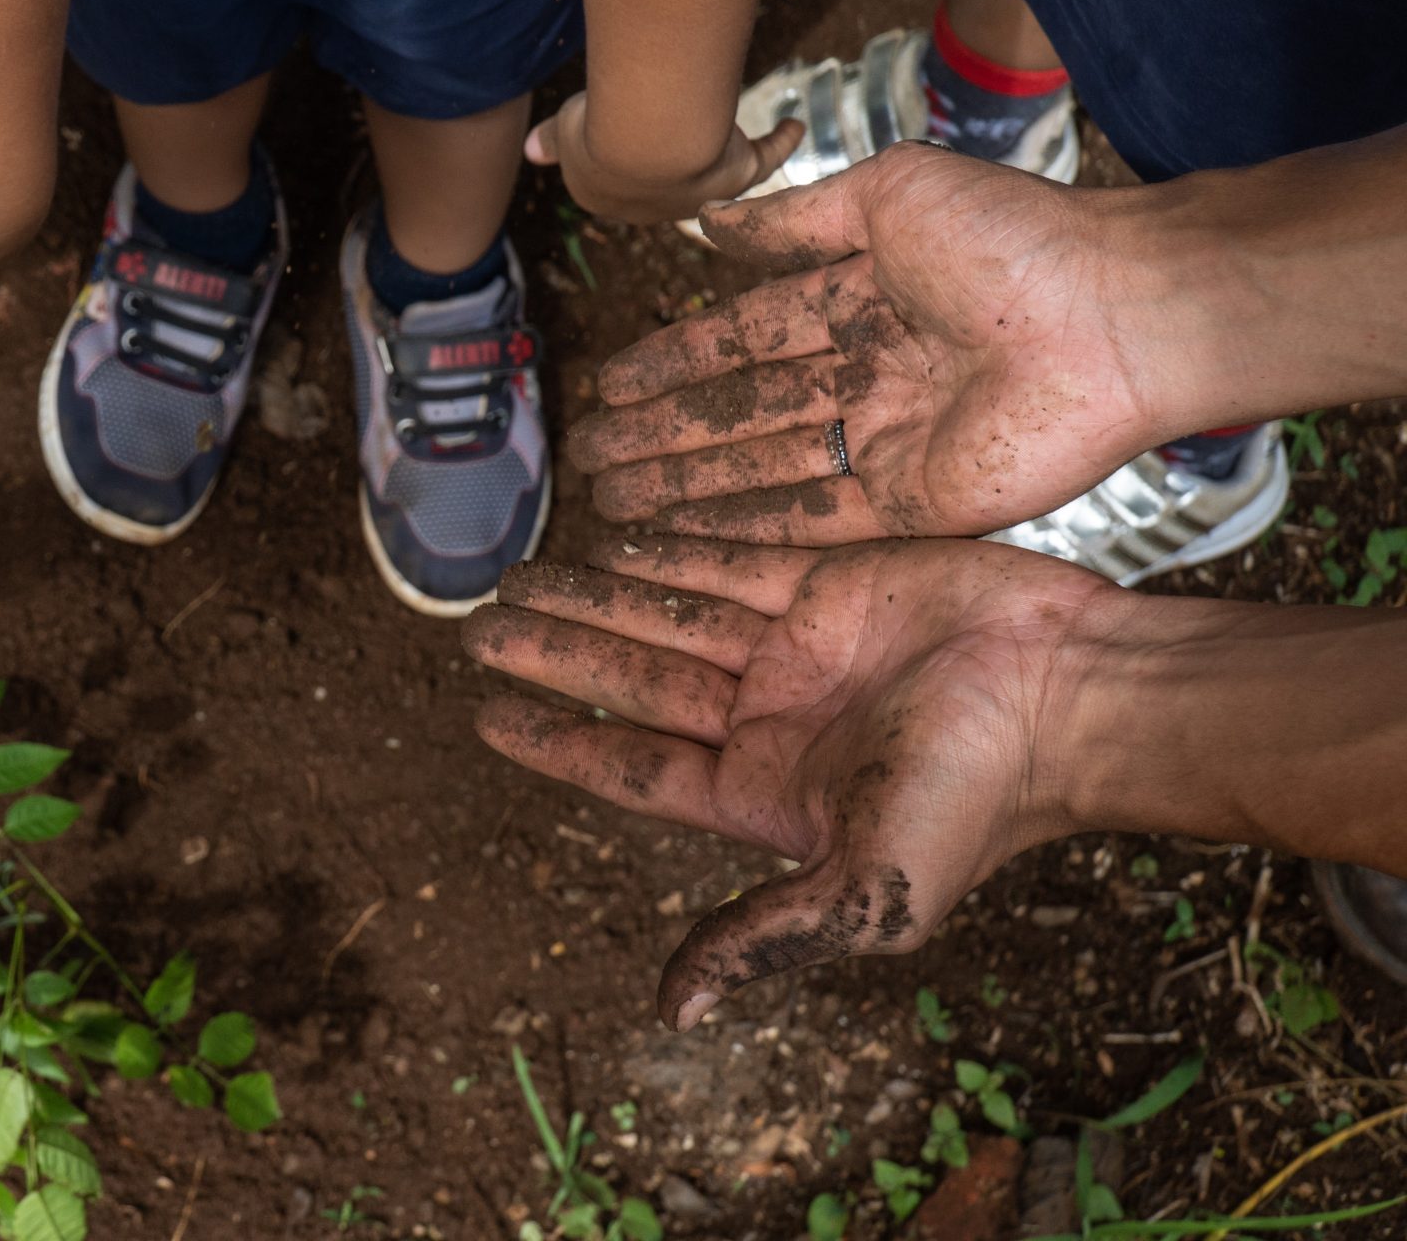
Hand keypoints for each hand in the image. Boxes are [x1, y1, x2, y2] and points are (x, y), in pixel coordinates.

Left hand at [463, 536, 1115, 1028]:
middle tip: (477, 625)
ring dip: (592, 598)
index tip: (482, 715)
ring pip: (666, 617)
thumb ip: (762, 939)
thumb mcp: (863, 895)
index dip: (556, 741)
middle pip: (633, 682)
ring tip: (516, 577)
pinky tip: (605, 539)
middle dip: (556, 653)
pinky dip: (665, 552)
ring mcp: (798, 648)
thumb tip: (671, 1014)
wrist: (1076, 697)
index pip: (631, 767)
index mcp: (763, 795)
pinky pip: (728, 562)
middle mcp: (769, 721)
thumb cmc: (978, 802)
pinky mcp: (832, 580)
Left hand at [525, 90, 802, 223]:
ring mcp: (695, 193)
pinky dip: (779, 143)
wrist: (647, 138)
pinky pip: (762, 158)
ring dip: (721, 152)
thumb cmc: (598, 126)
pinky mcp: (737, 174)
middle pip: (661, 179)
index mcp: (601, 197)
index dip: (616, 151)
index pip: (608, 174)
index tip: (625, 129)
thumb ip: (553, 140)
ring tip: (729, 128)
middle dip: (668, 162)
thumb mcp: (565, 127)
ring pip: (712, 172)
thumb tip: (530, 153)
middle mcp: (648, 205)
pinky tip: (793, 125)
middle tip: (675, 133)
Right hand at [569, 144, 1181, 542]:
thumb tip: (710, 225)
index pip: (746, 338)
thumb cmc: (1014, 238)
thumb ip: (798, 220)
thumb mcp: (891, 195)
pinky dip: (744, 526)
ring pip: (762, 469)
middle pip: (741, 413)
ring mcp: (889, 445)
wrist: (1114, 314)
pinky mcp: (913, 504)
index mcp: (864, 300)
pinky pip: (812, 520)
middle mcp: (868, 376)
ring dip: (685, 485)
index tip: (610, 383)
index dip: (676, 360)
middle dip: (663, 435)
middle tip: (592, 457)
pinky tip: (680, 532)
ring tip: (611, 499)